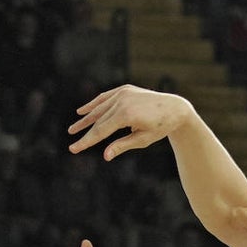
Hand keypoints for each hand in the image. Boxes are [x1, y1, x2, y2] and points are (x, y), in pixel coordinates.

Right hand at [67, 85, 193, 160]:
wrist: (174, 108)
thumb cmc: (160, 127)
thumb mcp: (142, 140)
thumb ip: (122, 146)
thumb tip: (105, 156)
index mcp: (126, 115)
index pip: (101, 131)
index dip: (86, 141)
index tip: (74, 149)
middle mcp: (122, 101)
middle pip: (98, 121)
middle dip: (85, 133)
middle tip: (71, 144)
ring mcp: (123, 93)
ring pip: (99, 109)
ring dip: (86, 119)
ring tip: (73, 128)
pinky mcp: (124, 89)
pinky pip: (105, 98)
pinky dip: (94, 104)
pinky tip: (82, 111)